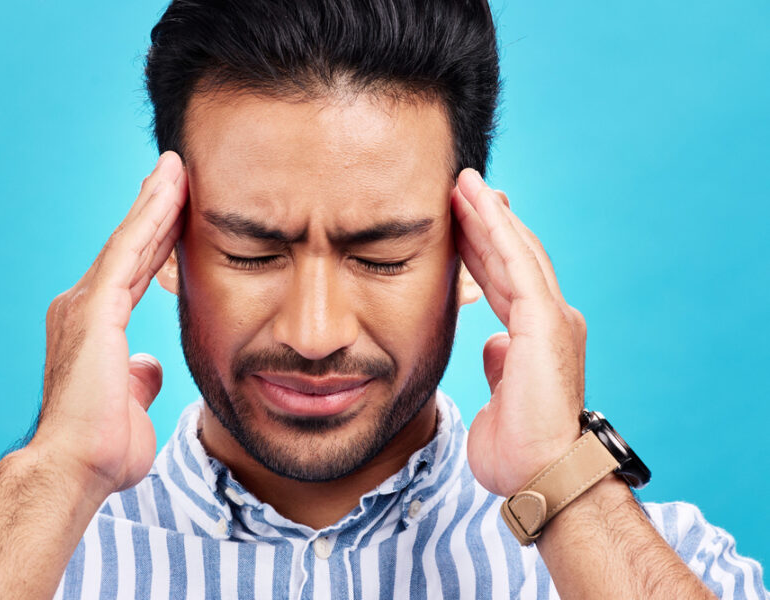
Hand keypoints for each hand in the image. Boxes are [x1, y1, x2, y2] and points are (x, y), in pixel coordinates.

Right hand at [28, 151, 187, 496]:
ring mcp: (86, 305)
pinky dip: (150, 219)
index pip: (133, 272)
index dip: (156, 239)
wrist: (76, 467)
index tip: (178, 211)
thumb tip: (149, 365)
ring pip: (129, 242)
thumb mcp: (132, 401)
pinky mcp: (95, 309)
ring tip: (177, 168)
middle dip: (156, 209)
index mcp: (95, 327)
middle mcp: (84, 307)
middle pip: (130, 248)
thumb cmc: (102, 446)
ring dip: (156, 202)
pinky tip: (169, 191)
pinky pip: (128, 253)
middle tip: (177, 172)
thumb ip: (140, 376)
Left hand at [451, 169, 586, 497]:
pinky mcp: (546, 322)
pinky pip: (517, 264)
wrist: (543, 475)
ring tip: (463, 182)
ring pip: (515, 252)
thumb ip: (500, 363)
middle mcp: (550, 320)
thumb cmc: (519, 449)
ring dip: (487, 215)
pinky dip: (497, 231)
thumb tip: (493, 344)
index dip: (481, 249)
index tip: (458, 223)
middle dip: (483, 222)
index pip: (504, 280)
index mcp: (536, 337)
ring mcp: (552, 318)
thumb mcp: (500, 397)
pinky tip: (478, 203)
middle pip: (511, 258)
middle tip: (460, 187)